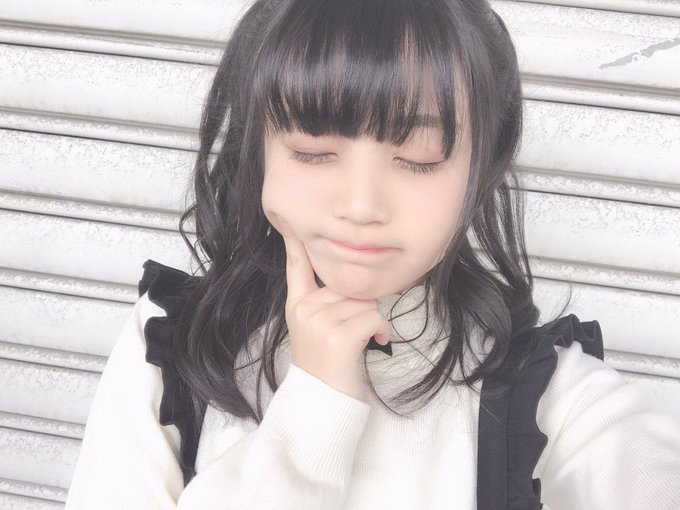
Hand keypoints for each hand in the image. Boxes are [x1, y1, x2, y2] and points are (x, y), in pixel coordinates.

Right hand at [270, 214, 391, 401]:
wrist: (323, 402)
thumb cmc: (326, 365)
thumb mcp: (313, 328)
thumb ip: (323, 301)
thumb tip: (350, 280)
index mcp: (297, 304)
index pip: (297, 265)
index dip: (296, 241)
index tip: (293, 219)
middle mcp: (305, 308)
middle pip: (349, 283)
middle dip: (362, 304)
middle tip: (356, 329)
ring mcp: (320, 320)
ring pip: (366, 299)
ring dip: (373, 319)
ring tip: (363, 339)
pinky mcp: (340, 334)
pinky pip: (375, 316)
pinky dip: (382, 330)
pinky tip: (376, 344)